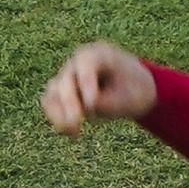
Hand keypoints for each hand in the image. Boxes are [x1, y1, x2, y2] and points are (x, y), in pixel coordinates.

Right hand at [40, 42, 157, 136]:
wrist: (135, 89)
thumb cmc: (136, 90)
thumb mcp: (131, 96)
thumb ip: (110, 100)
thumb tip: (87, 106)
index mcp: (100, 54)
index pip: (86, 62)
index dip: (86, 83)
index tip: (91, 104)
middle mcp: (79, 62)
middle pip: (65, 79)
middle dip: (69, 102)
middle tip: (77, 122)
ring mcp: (68, 76)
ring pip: (53, 92)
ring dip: (59, 113)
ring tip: (73, 131)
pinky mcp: (63, 92)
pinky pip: (51, 103)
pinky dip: (57, 118)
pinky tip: (72, 133)